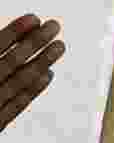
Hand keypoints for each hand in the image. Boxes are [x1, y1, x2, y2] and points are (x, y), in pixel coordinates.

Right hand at [0, 15, 64, 132]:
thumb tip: (4, 41)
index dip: (14, 32)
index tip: (34, 19)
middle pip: (12, 61)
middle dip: (35, 43)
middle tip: (55, 29)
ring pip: (20, 81)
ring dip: (42, 62)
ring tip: (59, 48)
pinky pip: (18, 104)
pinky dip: (34, 89)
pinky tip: (49, 75)